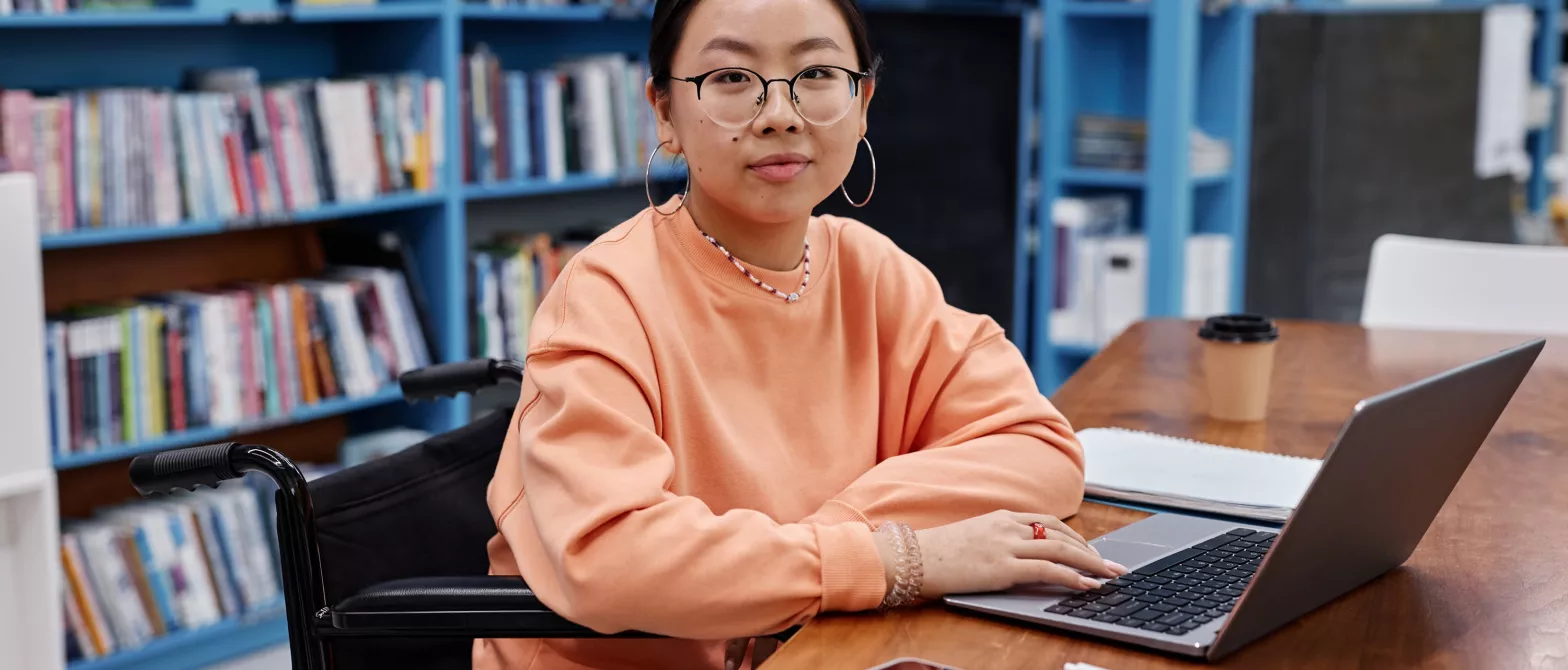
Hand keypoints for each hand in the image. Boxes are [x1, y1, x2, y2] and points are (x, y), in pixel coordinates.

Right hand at [876, 511, 1128, 599]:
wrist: (909, 558)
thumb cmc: (932, 554)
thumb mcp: (968, 539)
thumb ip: (992, 542)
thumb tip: (1011, 557)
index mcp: (998, 517)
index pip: (1046, 522)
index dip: (1073, 536)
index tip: (1090, 550)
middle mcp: (1006, 525)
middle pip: (1060, 533)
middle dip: (1091, 550)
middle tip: (1113, 564)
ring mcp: (1005, 545)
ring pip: (1060, 548)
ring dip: (1091, 563)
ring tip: (1110, 575)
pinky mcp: (1002, 566)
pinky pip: (1047, 569)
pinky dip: (1072, 576)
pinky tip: (1087, 585)